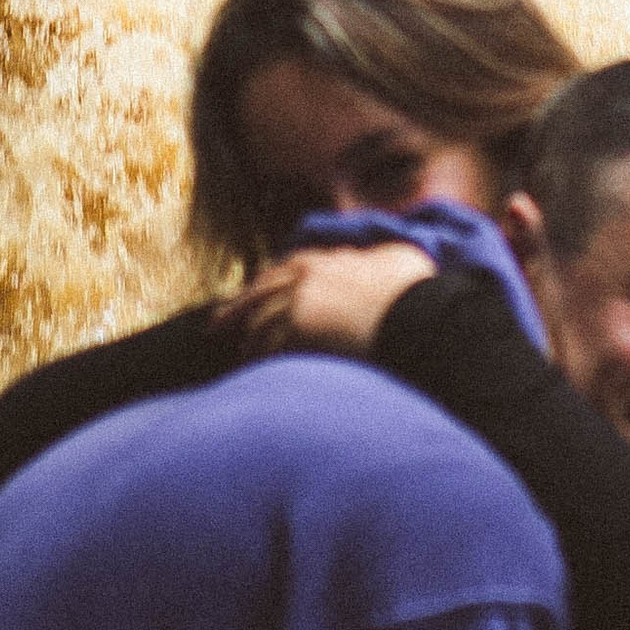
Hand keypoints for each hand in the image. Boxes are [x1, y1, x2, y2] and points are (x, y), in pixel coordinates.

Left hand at [225, 242, 435, 360]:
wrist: (413, 312)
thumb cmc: (411, 287)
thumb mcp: (394, 256)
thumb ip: (374, 258)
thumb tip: (378, 260)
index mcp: (320, 259)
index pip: (279, 271)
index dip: (262, 285)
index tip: (250, 295)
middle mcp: (301, 277)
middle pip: (257, 295)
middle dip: (234, 311)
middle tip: (215, 325)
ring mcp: (297, 303)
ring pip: (259, 324)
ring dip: (249, 343)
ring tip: (243, 359)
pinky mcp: (298, 332)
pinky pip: (270, 349)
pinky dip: (262, 361)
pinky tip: (258, 373)